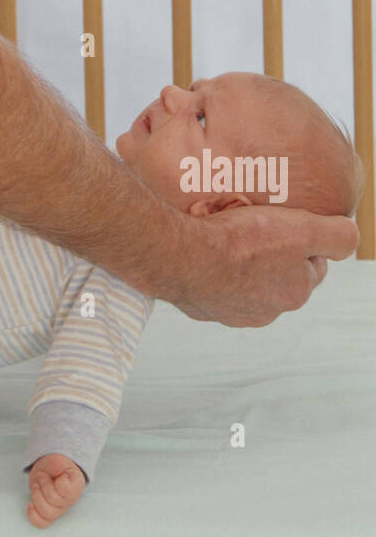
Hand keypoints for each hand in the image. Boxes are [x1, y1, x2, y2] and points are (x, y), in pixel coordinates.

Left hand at [27, 454, 86, 528]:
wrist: (49, 470)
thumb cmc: (55, 466)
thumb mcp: (57, 459)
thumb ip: (58, 463)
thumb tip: (57, 466)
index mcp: (76, 487)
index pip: (67, 492)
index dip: (57, 482)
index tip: (55, 473)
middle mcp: (70, 501)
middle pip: (54, 501)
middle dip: (44, 485)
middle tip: (42, 475)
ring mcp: (59, 509)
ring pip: (47, 513)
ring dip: (37, 496)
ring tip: (36, 486)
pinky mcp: (48, 514)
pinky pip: (42, 523)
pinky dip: (34, 516)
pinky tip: (30, 505)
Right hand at [172, 206, 358, 326]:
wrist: (185, 257)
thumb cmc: (242, 243)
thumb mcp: (304, 229)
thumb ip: (337, 235)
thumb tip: (350, 236)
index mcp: (296, 291)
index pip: (313, 266)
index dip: (304, 241)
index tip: (287, 224)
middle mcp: (268, 310)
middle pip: (279, 275)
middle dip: (271, 254)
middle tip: (255, 226)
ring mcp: (234, 312)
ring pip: (247, 284)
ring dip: (242, 264)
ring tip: (228, 235)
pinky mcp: (204, 308)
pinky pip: (215, 287)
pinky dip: (214, 272)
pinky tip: (206, 251)